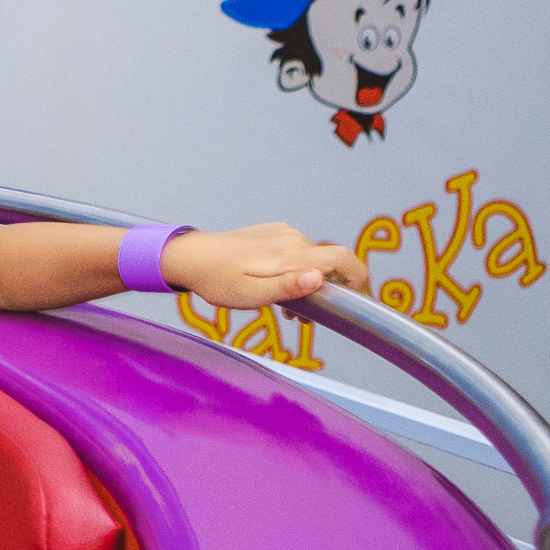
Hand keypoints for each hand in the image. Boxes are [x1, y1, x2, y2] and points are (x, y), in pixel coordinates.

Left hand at [164, 223, 367, 306]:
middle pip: (328, 263)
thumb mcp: (252, 294)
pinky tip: (275, 288)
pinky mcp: (272, 233)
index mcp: (291, 255)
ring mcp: (282, 234)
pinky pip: (296, 253)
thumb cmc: (217, 280)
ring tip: (285, 308)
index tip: (358, 298)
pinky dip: (295, 272)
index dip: (359, 277)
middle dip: (326, 290)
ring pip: (310, 260)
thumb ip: (288, 288)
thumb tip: (320, 278)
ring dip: (307, 284)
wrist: (190, 256)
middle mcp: (292, 239)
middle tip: (303, 316)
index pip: (342, 257)